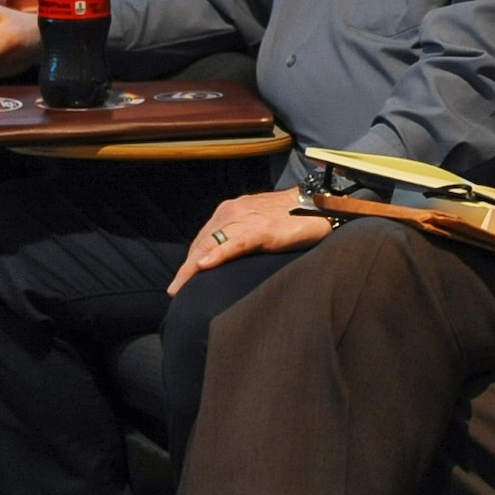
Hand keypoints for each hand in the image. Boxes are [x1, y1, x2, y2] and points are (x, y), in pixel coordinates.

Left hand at [166, 189, 334, 294]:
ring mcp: (247, 218)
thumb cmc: (292, 217)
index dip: (191, 260)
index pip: (205, 238)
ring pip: (213, 243)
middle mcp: (233, 211)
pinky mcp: (262, 228)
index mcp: (232, 211)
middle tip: (175, 290)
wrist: (319, 204)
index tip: (180, 281)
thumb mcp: (261, 226)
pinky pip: (235, 243)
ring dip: (193, 266)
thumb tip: (229, 259)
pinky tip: (204, 265)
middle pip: (203, 242)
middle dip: (187, 268)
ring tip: (181, 286)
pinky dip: (218, 254)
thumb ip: (244, 237)